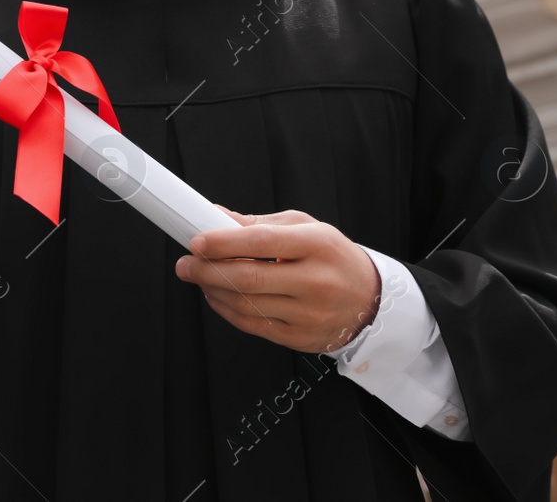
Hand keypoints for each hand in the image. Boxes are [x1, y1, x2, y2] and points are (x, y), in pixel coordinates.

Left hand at [173, 206, 381, 354]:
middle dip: (207, 271)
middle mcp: (316, 281)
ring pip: (247, 304)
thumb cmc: (333, 258)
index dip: (224, 242)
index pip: (262, 242)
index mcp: (317, 246)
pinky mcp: (301, 337)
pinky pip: (254, 325)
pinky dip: (228, 311)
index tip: (197, 241)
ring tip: (199, 278)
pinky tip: (217, 297)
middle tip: (186, 264)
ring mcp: (309, 314)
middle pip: (249, 278)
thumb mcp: (306, 228)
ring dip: (213, 291)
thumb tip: (218, 218)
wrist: (370, 300)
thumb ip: (260, 224)